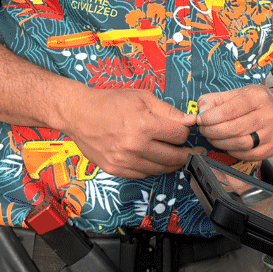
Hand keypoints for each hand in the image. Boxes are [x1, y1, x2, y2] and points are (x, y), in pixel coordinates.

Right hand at [62, 88, 194, 178]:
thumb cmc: (109, 102)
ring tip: (175, 156)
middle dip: (187, 154)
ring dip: (171, 163)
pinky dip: (152, 167)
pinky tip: (153, 159)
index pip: (179, 136)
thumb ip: (168, 111)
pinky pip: (143, 174)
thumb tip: (189, 121)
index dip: (184, 132)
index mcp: (144, 126)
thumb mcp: (142, 97)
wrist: (78, 114)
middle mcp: (135, 146)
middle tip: (195, 152)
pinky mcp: (115, 170)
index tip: (183, 130)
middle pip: (174, 157)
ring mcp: (124, 161)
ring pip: (160, 169)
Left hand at [196, 84, 272, 160]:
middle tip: (204, 130)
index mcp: (258, 97)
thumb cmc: (255, 102)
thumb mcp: (237, 93)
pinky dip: (232, 151)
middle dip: (213, 131)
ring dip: (220, 143)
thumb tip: (200, 112)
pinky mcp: (272, 148)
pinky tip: (227, 144)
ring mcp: (272, 133)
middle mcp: (269, 115)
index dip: (211, 117)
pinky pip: (247, 155)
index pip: (230, 110)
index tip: (201, 120)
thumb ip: (215, 100)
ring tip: (213, 137)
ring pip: (240, 144)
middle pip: (234, 129)